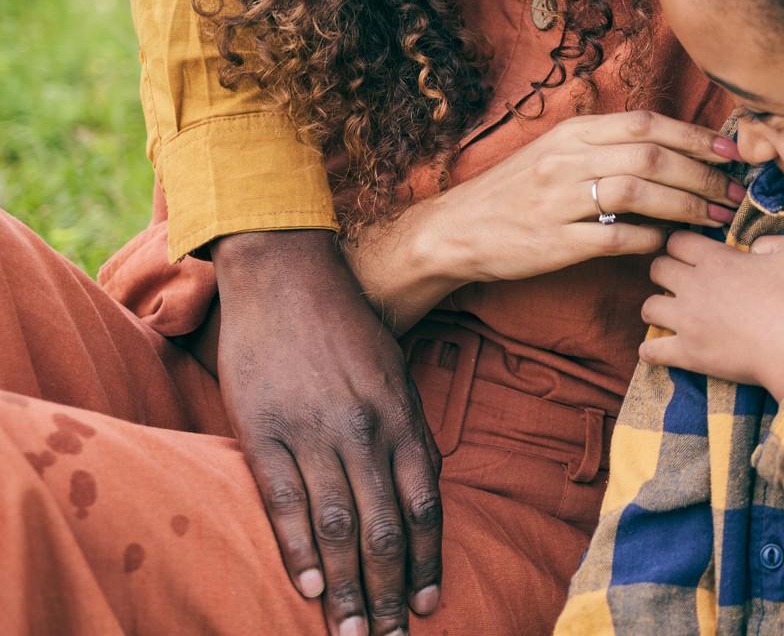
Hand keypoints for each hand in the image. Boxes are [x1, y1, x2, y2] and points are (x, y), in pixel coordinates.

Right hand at [212, 230, 441, 635]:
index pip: (424, 503)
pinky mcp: (264, 430)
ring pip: (337, 528)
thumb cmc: (346, 323)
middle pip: (383, 527)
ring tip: (355, 633)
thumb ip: (404, 430)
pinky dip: (299, 551)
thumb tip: (415, 492)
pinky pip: (285, 503)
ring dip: (349, 589)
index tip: (432, 603)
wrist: (287, 272)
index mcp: (402, 413)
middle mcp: (364, 429)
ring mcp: (313, 432)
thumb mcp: (393, 370)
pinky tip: (312, 588)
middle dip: (392, 591)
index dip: (429, 559)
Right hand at [346, 110, 746, 332]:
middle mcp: (567, 160)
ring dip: (686, 206)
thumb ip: (609, 145)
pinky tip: (669, 244)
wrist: (456, 230)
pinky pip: (613, 238)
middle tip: (735, 192)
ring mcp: (558, 201)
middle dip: (703, 174)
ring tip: (716, 219)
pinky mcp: (553, 242)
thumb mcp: (558, 151)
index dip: (694, 135)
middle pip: (651, 158)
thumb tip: (674, 147)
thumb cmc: (519, 191)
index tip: (730, 151)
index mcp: (574, 133)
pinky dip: (647, 240)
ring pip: (637, 194)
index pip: (646, 123)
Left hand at [639, 232, 783, 398]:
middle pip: (657, 268)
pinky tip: (664, 348)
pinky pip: (650, 351)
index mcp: (718, 258)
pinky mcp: (688, 354)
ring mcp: (687, 321)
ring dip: (658, 308)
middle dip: (666, 271)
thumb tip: (753, 248)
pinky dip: (652, 350)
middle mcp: (695, 285)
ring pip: (648, 307)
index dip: (683, 243)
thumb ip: (770, 239)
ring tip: (674, 314)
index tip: (693, 253)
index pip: (678, 239)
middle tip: (682, 281)